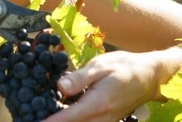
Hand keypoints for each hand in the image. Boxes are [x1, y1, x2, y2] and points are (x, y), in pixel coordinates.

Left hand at [42, 51, 161, 121]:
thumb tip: (59, 86)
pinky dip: (73, 119)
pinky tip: (63, 111)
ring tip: (43, 112)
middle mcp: (101, 119)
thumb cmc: (125, 66)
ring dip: (62, 121)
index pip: (66, 118)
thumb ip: (80, 78)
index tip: (31, 121)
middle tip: (31, 115)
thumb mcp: (101, 65)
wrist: (150, 76)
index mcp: (96, 104)